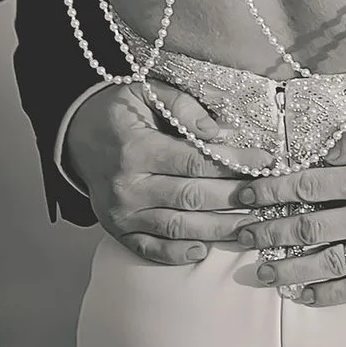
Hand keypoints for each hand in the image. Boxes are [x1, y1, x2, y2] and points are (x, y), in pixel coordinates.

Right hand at [65, 83, 267, 264]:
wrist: (76, 135)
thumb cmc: (120, 111)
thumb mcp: (147, 92)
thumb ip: (184, 107)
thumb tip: (220, 131)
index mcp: (137, 149)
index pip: (196, 160)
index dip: (235, 163)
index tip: (266, 162)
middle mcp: (128, 185)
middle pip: (193, 197)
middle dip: (236, 199)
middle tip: (269, 197)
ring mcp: (121, 212)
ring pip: (177, 227)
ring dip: (218, 230)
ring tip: (252, 227)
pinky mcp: (117, 229)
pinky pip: (149, 249)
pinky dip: (176, 254)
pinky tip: (204, 250)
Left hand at [232, 105, 345, 306]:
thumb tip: (323, 153)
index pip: (307, 184)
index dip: (270, 190)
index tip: (243, 197)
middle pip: (308, 227)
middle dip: (267, 232)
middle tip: (238, 237)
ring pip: (327, 263)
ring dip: (287, 269)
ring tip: (258, 272)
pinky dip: (327, 293)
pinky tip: (303, 294)